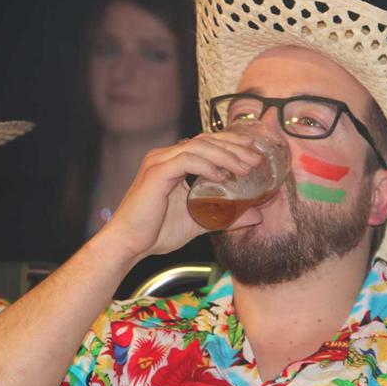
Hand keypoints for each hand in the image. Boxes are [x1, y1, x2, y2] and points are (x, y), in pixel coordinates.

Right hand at [98, 132, 264, 264]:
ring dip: (225, 155)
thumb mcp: (201, 222)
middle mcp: (166, 157)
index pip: (207, 143)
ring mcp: (159, 162)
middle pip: (206, 140)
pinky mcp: (156, 173)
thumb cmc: (157, 233)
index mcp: (174, 163)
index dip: (232, 145)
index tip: (254, 152)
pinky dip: (206, 165)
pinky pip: (186, 160)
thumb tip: (257, 216)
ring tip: (244, 168)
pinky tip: (222, 175)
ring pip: (199, 146)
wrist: (129, 245)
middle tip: (256, 157)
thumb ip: (227, 216)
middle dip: (234, 146)